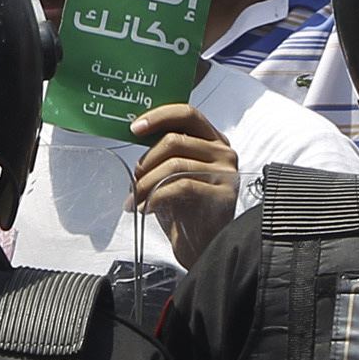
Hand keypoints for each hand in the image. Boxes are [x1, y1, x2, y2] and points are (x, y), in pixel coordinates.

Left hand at [127, 103, 240, 262]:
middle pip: (175, 140)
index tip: (134, 128)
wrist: (202, 246)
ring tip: (135, 199)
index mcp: (213, 139)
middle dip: (146, 161)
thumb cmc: (186, 208)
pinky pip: (181, 186)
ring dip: (146, 183)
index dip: (159, 116)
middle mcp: (223, 152)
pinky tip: (147, 208)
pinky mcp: (223, 195)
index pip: (187, 113)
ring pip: (174, 165)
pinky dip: (156, 196)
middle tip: (133, 180)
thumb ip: (166, 152)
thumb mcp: (174, 173)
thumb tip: (136, 132)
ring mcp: (226, 173)